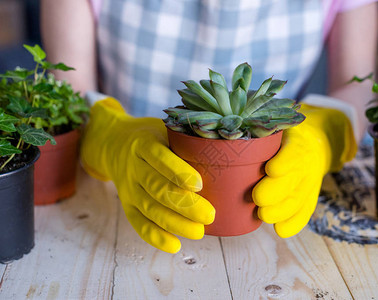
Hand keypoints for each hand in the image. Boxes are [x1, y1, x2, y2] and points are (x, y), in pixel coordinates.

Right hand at [80, 97, 214, 252]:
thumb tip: (227, 159)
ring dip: (174, 224)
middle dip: (184, 205)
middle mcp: (133, 166)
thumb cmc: (153, 138)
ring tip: (199, 232)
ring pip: (150, 208)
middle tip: (209, 215)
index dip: (179, 172)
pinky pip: (138, 223)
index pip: (160, 157)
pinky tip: (175, 245)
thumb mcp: (165, 130)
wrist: (114, 144)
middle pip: (157, 188)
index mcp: (145, 144)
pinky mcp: (126, 204)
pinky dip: (155, 236)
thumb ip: (187, 142)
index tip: (200, 184)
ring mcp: (128, 187)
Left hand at [252, 102, 356, 237]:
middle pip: (294, 180)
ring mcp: (310, 183)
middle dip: (276, 191)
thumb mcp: (276, 129)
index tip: (271, 169)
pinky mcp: (310, 198)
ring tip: (263, 215)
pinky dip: (294, 223)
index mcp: (297, 142)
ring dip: (281, 210)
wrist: (316, 144)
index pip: (294, 152)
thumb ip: (258, 132)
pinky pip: (305, 213)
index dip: (284, 162)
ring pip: (298, 199)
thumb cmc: (283, 137)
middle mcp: (307, 164)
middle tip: (258, 198)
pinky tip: (280, 230)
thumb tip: (224, 135)